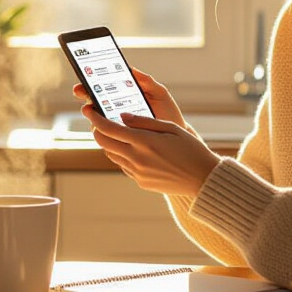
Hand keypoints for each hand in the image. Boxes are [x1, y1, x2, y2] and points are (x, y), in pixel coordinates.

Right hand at [71, 68, 194, 134]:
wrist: (177, 137)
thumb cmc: (167, 112)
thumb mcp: (160, 94)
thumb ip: (147, 81)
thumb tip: (131, 69)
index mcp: (122, 97)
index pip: (100, 89)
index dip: (87, 86)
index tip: (83, 84)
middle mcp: (115, 112)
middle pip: (93, 105)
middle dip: (85, 98)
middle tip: (84, 95)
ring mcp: (116, 127)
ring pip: (97, 122)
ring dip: (94, 118)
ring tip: (96, 112)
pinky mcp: (120, 142)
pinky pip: (107, 138)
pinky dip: (105, 134)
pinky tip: (107, 129)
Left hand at [81, 105, 221, 196]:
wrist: (203, 179)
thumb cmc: (191, 149)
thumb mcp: (171, 128)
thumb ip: (144, 121)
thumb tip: (122, 117)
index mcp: (144, 142)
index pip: (108, 128)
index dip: (94, 118)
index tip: (88, 109)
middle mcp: (137, 158)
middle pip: (104, 142)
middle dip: (96, 129)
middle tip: (98, 120)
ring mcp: (137, 172)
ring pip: (111, 154)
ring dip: (108, 142)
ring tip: (115, 132)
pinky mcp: (140, 182)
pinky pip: (123, 165)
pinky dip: (121, 154)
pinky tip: (130, 148)